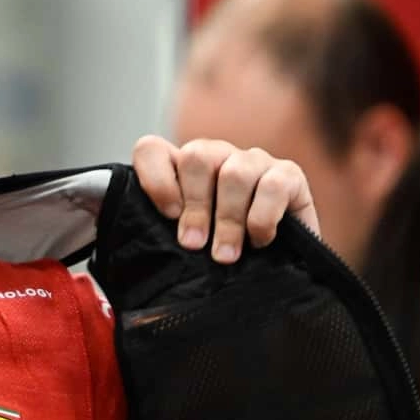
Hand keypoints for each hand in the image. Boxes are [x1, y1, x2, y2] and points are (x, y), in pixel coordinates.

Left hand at [130, 136, 318, 262]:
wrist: (281, 270)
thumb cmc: (224, 254)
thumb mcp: (186, 247)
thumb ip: (161, 239)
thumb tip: (131, 258)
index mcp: (183, 169)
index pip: (152, 150)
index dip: (155, 178)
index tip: (166, 215)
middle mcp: (218, 157)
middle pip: (197, 156)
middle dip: (195, 207)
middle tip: (194, 245)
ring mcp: (254, 162)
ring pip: (235, 173)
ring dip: (228, 219)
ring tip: (225, 255)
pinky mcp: (289, 175)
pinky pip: (272, 186)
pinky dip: (262, 218)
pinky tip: (260, 241)